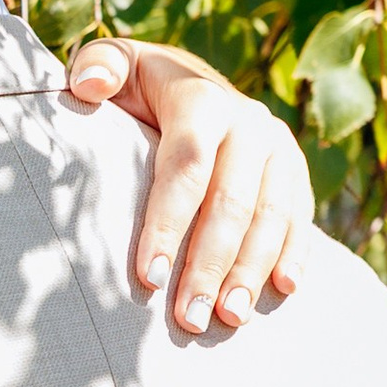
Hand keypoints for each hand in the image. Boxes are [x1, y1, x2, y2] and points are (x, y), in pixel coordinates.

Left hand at [66, 35, 311, 335]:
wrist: (191, 84)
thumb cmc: (137, 90)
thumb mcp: (116, 68)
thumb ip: (98, 66)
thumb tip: (87, 83)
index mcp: (201, 98)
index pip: (187, 165)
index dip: (168, 222)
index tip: (147, 278)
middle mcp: (249, 121)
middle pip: (232, 201)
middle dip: (209, 264)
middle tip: (188, 319)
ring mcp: (278, 148)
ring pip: (271, 216)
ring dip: (251, 271)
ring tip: (228, 318)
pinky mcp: (295, 173)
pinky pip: (300, 217)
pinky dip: (294, 253)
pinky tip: (283, 291)